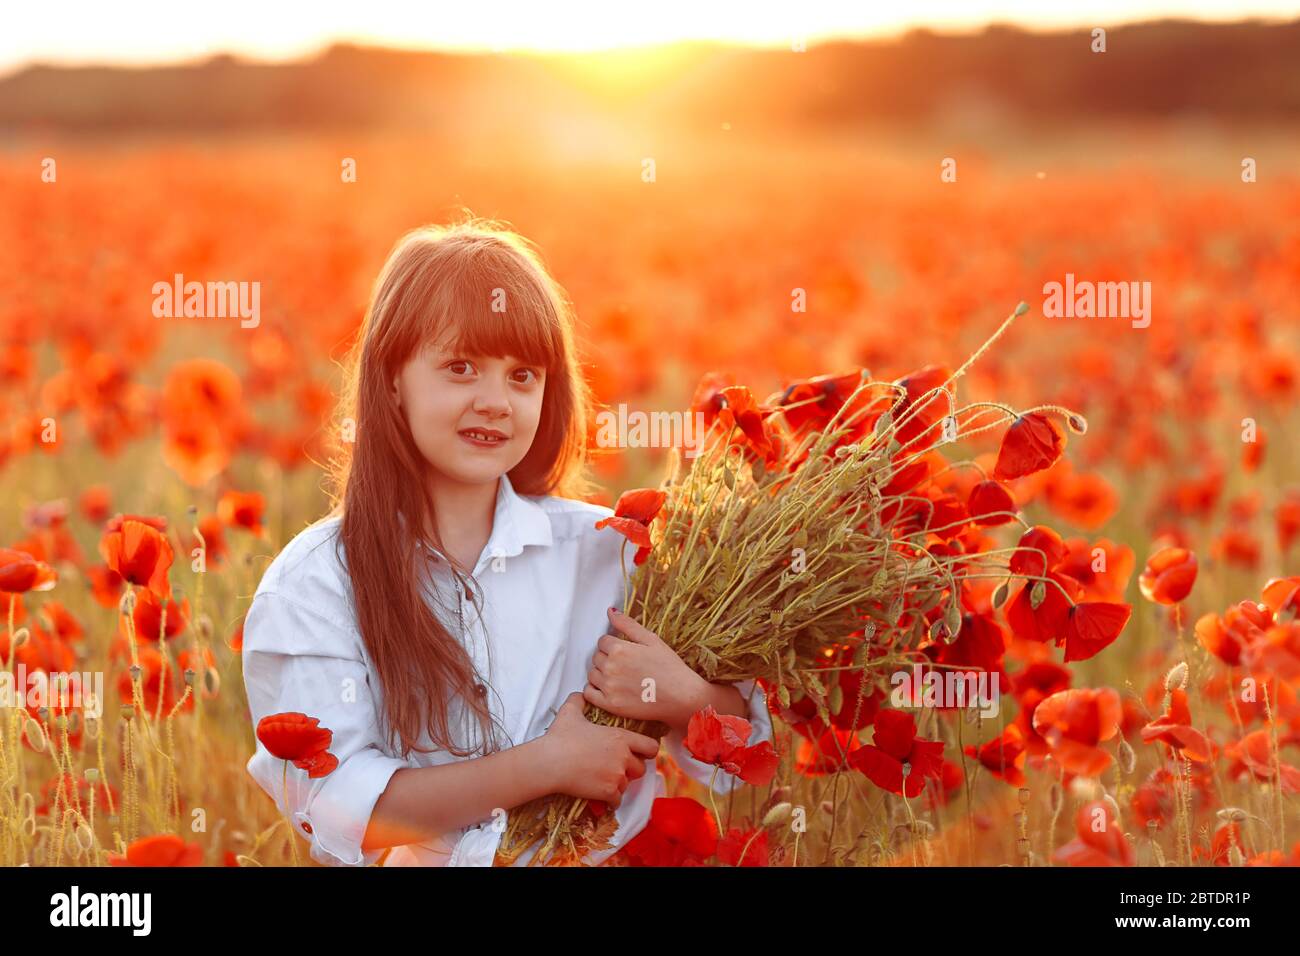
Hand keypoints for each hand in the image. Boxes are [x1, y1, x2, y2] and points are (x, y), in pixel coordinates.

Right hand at [540, 692, 659, 806]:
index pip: (651, 747)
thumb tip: (581, 694)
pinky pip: (617, 800)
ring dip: (618, 784)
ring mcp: (616, 776)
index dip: (647, 750)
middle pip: (641, 769)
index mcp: (620, 737)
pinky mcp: (607, 792)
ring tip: (604, 780)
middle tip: (617, 768)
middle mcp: (623, 757)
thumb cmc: (560, 737)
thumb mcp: (570, 712)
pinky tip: (601, 795)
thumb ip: (579, 701)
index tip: (639, 753)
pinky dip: (610, 799)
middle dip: (630, 770)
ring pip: (627, 785)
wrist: (549, 762)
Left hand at [584, 607, 710, 732]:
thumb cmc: (670, 668)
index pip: (602, 641)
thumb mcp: (651, 640)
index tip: (623, 651)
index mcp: (619, 649)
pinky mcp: (610, 704)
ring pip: (592, 674)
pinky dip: (593, 690)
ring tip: (619, 677)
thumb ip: (628, 624)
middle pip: (596, 657)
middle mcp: (611, 667)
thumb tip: (611, 611)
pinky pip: (589, 694)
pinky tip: (607, 688)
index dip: (612, 644)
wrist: (682, 697)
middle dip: (607, 657)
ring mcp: (609, 687)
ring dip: (601, 673)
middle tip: (624, 664)